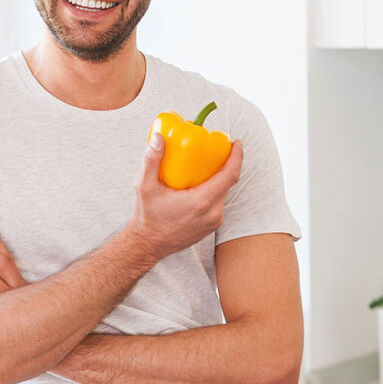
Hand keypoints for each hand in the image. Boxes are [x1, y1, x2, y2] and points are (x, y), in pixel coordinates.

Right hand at [126, 132, 242, 260]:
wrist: (149, 245)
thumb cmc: (148, 217)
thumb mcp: (145, 187)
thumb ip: (152, 161)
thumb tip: (159, 138)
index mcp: (201, 202)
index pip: (229, 176)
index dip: (237, 157)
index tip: (236, 143)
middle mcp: (212, 213)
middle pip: (228, 183)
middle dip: (227, 163)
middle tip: (219, 148)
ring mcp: (214, 221)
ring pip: (223, 193)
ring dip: (220, 177)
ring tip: (209, 164)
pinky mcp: (211, 226)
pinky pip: (218, 203)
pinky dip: (214, 190)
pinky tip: (202, 183)